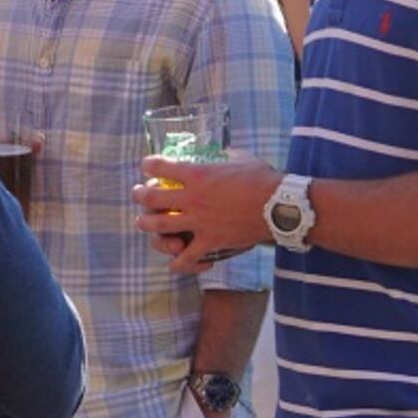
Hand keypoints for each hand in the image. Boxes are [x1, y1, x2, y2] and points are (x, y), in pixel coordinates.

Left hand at [135, 154, 276, 274]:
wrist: (279, 206)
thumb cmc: (262, 178)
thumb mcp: (239, 157)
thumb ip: (222, 156)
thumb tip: (220, 155)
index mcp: (197, 174)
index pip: (160, 167)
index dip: (149, 165)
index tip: (148, 166)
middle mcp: (192, 198)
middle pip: (150, 199)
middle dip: (139, 196)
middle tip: (138, 194)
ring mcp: (199, 222)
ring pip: (159, 227)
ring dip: (146, 225)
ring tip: (143, 223)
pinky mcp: (210, 242)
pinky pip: (187, 258)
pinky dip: (178, 263)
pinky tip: (172, 263)